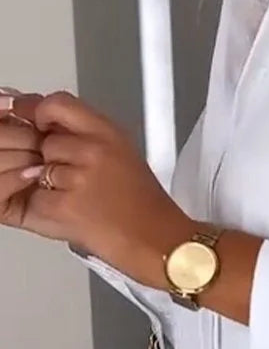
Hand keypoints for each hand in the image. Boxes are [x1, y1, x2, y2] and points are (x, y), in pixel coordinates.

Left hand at [4, 91, 194, 288]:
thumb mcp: (120, 154)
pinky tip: (69, 215)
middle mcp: (94, 149)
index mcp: (108, 133)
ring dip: (44, 186)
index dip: (36, 111)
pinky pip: (31, 198)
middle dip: (42, 158)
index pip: (57, 103)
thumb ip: (80, 134)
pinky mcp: (65, 206)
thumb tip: (36, 118)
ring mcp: (79, 177)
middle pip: (40, 138)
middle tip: (66, 178)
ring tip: (77, 200)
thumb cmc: (143, 208)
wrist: (160, 244)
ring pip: (34, 168)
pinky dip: (41, 210)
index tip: (28, 117)